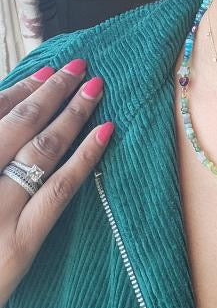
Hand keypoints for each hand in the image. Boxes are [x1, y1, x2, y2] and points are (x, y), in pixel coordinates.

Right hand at [0, 59, 112, 307]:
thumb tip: (20, 109)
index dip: (20, 89)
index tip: (47, 72)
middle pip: (19, 123)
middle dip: (52, 91)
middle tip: (79, 67)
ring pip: (42, 148)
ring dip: (72, 112)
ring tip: (95, 87)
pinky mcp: (20, 240)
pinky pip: (59, 189)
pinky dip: (85, 155)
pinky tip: (106, 131)